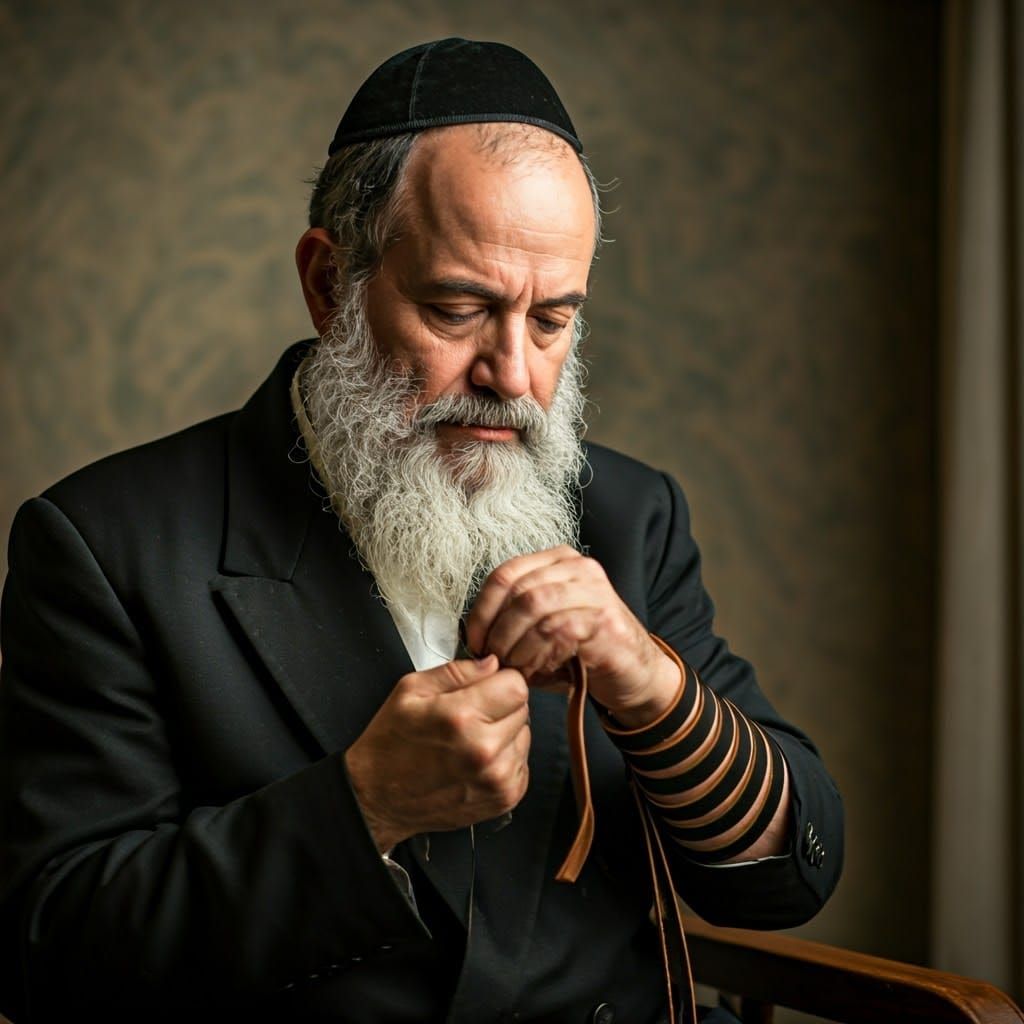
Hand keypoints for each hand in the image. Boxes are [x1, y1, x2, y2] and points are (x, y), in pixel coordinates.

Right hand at [344, 655, 529, 851]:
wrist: (377, 799)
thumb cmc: (389, 744)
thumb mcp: (410, 690)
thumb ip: (457, 671)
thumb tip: (492, 664)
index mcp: (460, 717)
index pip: (517, 686)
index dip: (501, 681)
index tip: (486, 687)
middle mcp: (484, 750)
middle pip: (523, 709)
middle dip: (502, 706)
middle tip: (472, 715)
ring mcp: (497, 778)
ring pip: (524, 735)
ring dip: (505, 733)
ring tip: (471, 741)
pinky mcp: (504, 798)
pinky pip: (522, 763)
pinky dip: (505, 759)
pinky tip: (477, 761)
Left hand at [464, 546, 680, 725]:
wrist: (635, 674)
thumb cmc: (582, 653)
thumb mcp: (541, 629)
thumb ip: (511, 622)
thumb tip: (472, 638)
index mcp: (557, 562)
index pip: (504, 573)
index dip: (482, 610)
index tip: (474, 642)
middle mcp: (578, 567)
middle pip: (518, 590)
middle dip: (497, 630)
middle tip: (493, 660)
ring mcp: (595, 590)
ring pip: (534, 606)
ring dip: (516, 644)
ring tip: (515, 667)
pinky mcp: (606, 618)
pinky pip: (557, 630)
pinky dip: (538, 653)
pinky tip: (537, 670)